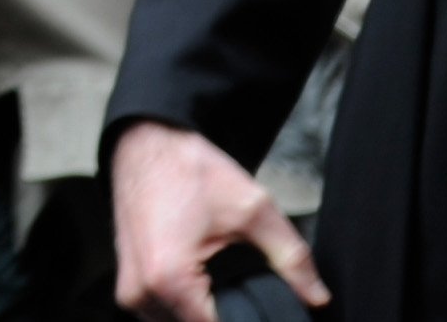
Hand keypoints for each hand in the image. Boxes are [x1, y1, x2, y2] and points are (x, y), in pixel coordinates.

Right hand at [111, 121, 326, 317]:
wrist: (146, 142)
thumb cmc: (188, 169)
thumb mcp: (253, 209)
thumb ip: (292, 258)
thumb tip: (318, 297)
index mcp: (169, 279)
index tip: (265, 310)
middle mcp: (141, 292)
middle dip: (229, 317)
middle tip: (248, 293)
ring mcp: (130, 290)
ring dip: (204, 316)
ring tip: (224, 290)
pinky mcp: (128, 284)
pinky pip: (161, 316)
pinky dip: (185, 310)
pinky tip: (204, 288)